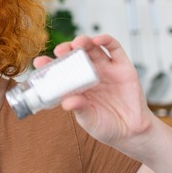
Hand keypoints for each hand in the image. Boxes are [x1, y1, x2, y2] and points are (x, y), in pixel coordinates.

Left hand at [33, 34, 154, 149]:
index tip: (39, 63)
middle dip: (66, 50)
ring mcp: (106, 69)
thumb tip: (67, 102)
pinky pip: (114, 49)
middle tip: (60, 50)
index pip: (60, 71)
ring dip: (84, 41)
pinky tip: (98, 40)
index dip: (49, 65)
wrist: (132, 132)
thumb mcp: (89, 120)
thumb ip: (80, 109)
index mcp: (77, 86)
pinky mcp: (123, 67)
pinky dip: (106, 40)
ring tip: (78, 43)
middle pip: (75, 55)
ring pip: (93, 48)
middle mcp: (90, 74)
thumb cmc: (106, 126)